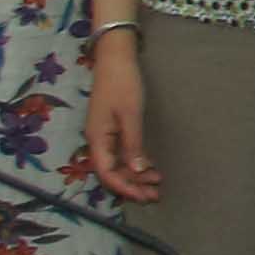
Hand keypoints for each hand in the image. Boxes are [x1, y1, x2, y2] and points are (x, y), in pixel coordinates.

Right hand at [86, 36, 161, 201]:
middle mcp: (98, 140)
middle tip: (155, 196)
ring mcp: (105, 134)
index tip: (143, 196)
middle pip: (112, 172)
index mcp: (97, 138)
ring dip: (136, 175)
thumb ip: (133, 143)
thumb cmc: (123, 84)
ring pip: (118, 163)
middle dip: (132, 185)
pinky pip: (122, 153)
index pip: (107, 173)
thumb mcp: (130, 114)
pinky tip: (150, 167)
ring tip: (157, 183)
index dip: (124, 187)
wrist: (115, 57)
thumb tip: (136, 170)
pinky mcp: (113, 128)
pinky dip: (136, 162)